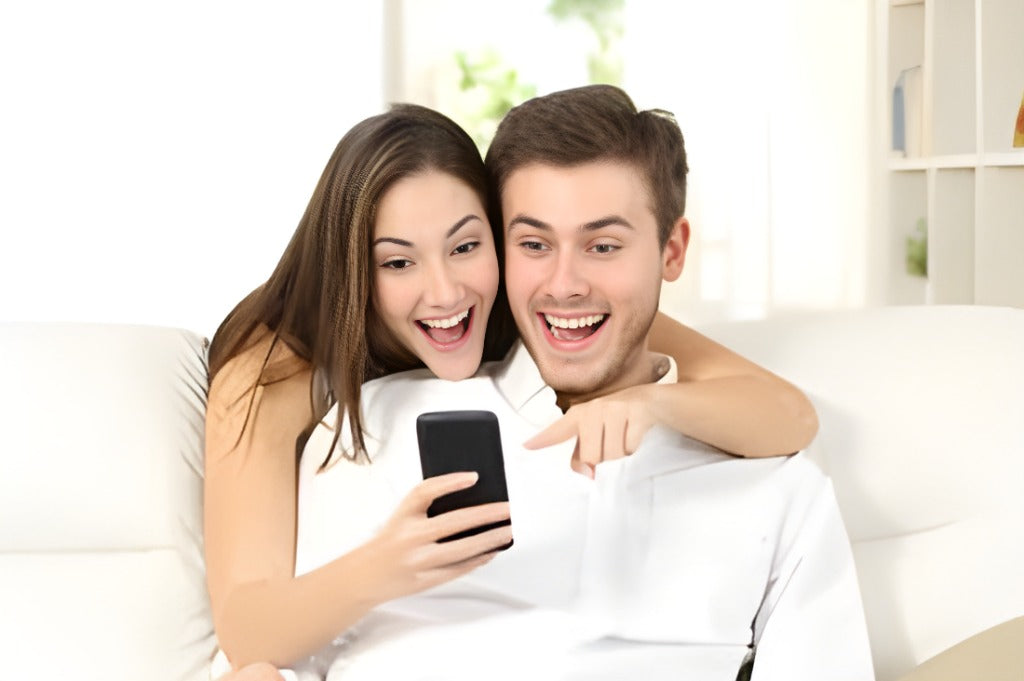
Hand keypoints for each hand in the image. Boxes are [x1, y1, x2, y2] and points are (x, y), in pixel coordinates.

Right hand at [358, 472, 511, 603]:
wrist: (366, 575)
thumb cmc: (390, 540)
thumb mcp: (402, 516)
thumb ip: (428, 505)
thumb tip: (471, 497)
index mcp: (402, 515)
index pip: (425, 491)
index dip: (450, 482)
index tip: (474, 476)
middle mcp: (409, 537)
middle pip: (454, 522)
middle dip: (487, 515)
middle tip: (509, 509)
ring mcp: (419, 561)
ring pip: (463, 549)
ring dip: (491, 539)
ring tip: (508, 531)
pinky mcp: (426, 580)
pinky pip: (459, 568)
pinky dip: (479, 559)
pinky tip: (492, 550)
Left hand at [523, 384, 656, 477]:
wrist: (654, 399)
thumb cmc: (619, 419)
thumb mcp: (597, 431)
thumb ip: (584, 452)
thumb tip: (587, 476)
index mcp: (580, 415)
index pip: (558, 429)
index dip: (542, 439)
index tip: (526, 446)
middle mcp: (594, 409)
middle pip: (592, 457)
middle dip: (603, 461)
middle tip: (611, 448)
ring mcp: (615, 409)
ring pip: (613, 455)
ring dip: (621, 455)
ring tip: (624, 439)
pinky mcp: (637, 412)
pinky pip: (631, 447)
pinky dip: (634, 447)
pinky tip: (635, 434)